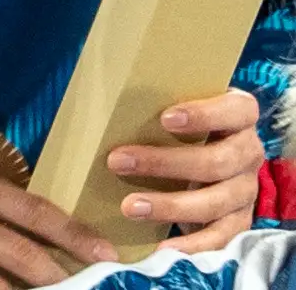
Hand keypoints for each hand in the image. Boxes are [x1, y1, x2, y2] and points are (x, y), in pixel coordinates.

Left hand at [110, 88, 264, 252]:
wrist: (199, 156)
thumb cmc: (175, 123)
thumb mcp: (171, 106)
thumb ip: (153, 101)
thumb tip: (99, 99)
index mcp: (239, 116)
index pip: (236, 110)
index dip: (205, 115)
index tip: (164, 118)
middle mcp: (249, 152)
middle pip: (218, 161)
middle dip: (165, 163)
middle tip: (116, 161)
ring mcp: (245, 189)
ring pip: (216, 201)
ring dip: (170, 206)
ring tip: (129, 207)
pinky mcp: (238, 220)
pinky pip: (221, 237)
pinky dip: (192, 243)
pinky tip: (163, 247)